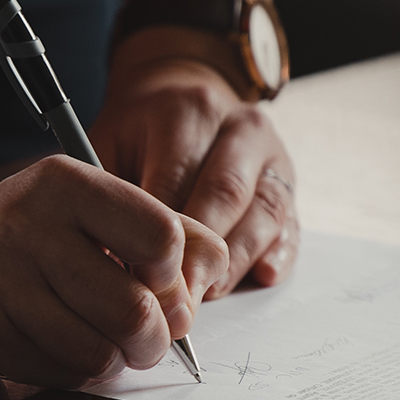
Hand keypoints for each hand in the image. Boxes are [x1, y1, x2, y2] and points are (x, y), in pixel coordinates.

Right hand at [0, 155, 228, 387]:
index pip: (160, 237)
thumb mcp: (92, 206)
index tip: (158, 280)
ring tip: (102, 340)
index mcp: (64, 184)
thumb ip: (165, 230)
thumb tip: (207, 284)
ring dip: (115, 360)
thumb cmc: (31, 232)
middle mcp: (27, 228)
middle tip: (147, 336)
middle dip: (155, 338)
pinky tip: (59, 345)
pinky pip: (62, 375)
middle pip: (135, 310)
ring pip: (100, 354)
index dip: (174, 273)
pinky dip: (76, 372)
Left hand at [90, 54, 299, 296]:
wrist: (182, 100)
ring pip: (264, 212)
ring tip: (207, 295)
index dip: (158, 237)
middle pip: (226, 196)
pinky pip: (291, 223)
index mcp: (188, 113)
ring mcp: (271, 156)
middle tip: (176, 300)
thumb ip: (110, 196)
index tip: (139, 279)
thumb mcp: (110, 146)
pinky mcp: (289, 184)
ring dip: (236, 261)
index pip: (176, 180)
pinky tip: (262, 275)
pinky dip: (279, 253)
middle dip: (200, 255)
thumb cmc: (138, 136)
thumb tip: (108, 260)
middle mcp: (239, 128)